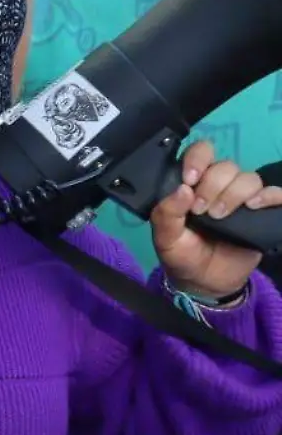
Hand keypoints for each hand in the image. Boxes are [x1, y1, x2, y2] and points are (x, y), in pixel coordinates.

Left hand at [151, 139, 281, 301]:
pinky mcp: (262, 213)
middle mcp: (219, 186)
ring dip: (234, 194)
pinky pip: (275, 193)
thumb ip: (166, 214)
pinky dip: (269, 195)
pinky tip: (254, 206)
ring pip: (249, 178)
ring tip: (219, 216)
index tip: (190, 179)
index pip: (200, 153)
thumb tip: (182, 189)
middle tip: (200, 210)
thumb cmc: (182, 254)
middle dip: (212, 185)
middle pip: (226, 166)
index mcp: (193, 184)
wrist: (205, 282)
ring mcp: (242, 199)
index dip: (197, 159)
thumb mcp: (164, 238)